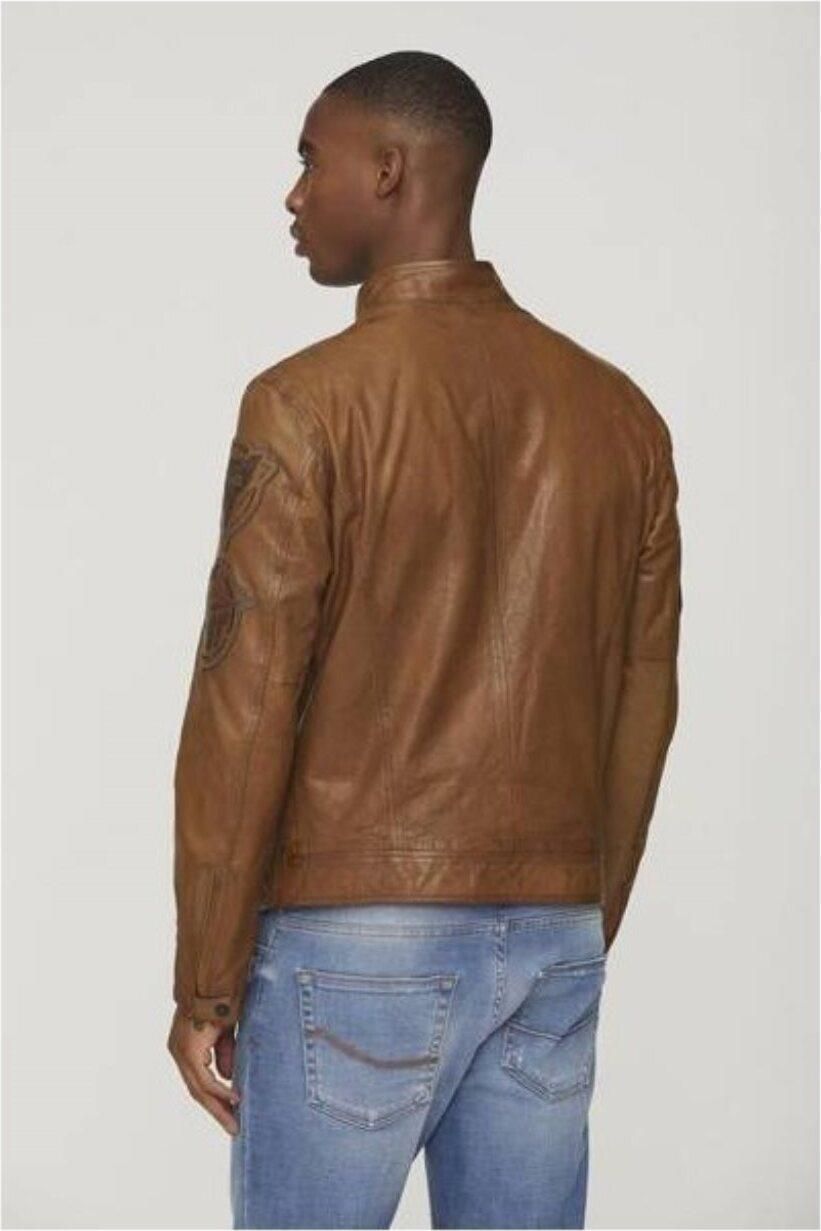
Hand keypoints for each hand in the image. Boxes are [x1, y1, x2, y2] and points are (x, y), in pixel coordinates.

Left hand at [167, 1006, 240, 1135]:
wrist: (211, 981)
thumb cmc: (218, 1001)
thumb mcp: (225, 1033)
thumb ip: (225, 1054)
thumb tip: (227, 1077)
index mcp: (186, 1049)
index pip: (199, 1082)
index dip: (214, 1099)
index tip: (231, 1112)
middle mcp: (180, 1053)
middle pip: (198, 1091)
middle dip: (217, 1110)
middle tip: (233, 1128)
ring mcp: (182, 1053)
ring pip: (199, 1089)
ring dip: (218, 1106)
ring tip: (234, 1121)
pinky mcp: (188, 1051)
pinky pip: (204, 1078)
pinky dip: (219, 1089)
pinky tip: (233, 1099)